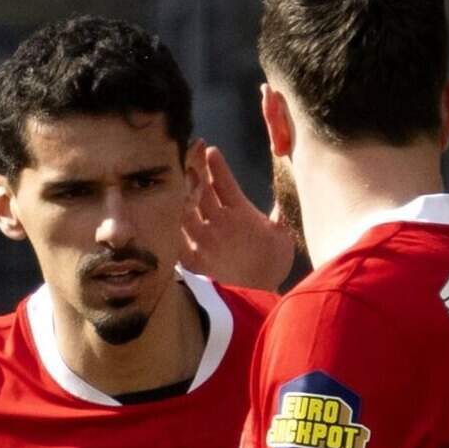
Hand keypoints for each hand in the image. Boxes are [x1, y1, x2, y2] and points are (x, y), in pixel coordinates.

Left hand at [181, 143, 298, 291]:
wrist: (260, 298)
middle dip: (194, 167)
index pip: (225, 182)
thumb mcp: (283, 235)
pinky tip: (165, 211)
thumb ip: (277, 213)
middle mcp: (219, 223)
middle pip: (200, 189)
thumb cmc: (273, 264)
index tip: (209, 149)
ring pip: (183, 207)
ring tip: (176, 179)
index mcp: (242, 215)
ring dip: (180, 191)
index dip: (216, 164)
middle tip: (190, 153)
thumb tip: (280, 197)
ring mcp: (202, 240)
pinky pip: (174, 234)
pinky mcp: (192, 258)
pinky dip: (170, 222)